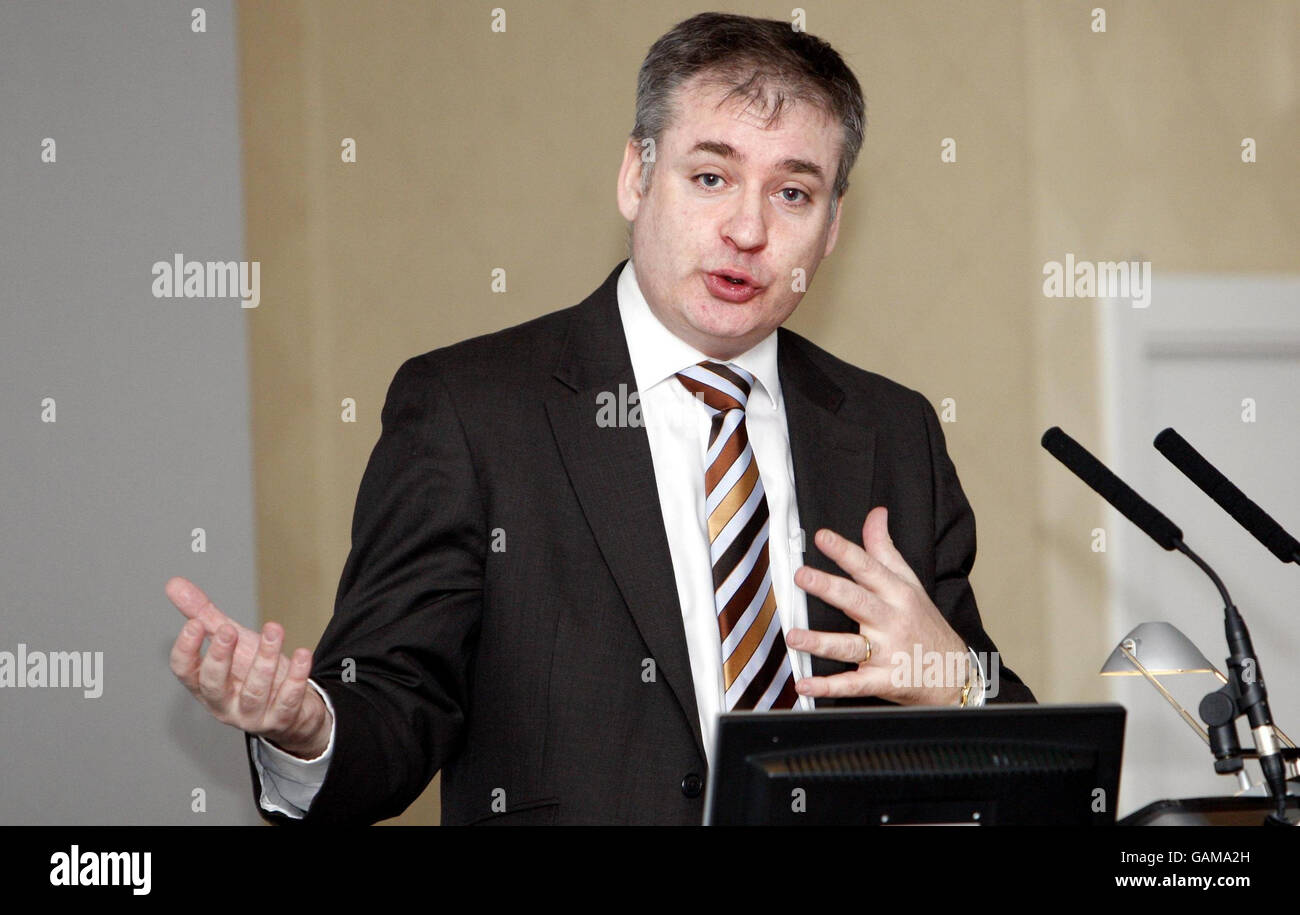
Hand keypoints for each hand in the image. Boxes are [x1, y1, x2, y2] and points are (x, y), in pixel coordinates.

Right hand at [166, 576, 331, 757]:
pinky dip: (295, 677)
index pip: (184, 671)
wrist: (292, 706)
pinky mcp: (281, 719)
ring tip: (275, 629)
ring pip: (255, 690)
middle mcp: (224, 704)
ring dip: (265, 658)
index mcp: (205, 685)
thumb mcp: (231, 642)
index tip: (195, 624)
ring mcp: (252, 715)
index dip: (186, 649)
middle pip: (214, 684)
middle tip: (228, 630)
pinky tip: (301, 654)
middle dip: (220, 657)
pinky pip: (287, 700)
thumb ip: (205, 617)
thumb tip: (174, 584)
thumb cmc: (254, 671)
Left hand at [786, 507, 968, 705]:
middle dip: (828, 588)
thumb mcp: (910, 583)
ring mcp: (887, 653)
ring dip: (821, 641)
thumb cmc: (926, 624)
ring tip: (793, 636)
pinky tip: (806, 685)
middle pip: (857, 601)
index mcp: (896, 594)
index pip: (868, 568)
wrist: (954, 674)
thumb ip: (886, 550)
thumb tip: (875, 514)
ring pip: (850, 645)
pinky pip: (853, 684)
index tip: (822, 537)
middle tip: (802, 576)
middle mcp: (891, 621)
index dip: (845, 551)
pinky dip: (829, 686)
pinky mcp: (883, 681)